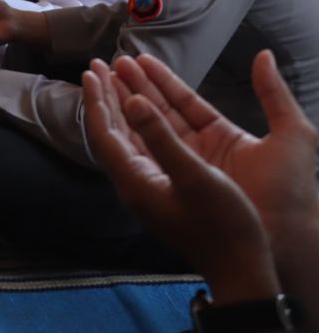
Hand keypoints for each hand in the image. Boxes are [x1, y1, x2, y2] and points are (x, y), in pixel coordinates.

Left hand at [82, 55, 296, 302]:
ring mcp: (149, 186)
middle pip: (111, 132)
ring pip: (128, 137)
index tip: (91, 71)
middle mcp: (135, 183)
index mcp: (134, 181)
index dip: (97, 100)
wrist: (241, 268)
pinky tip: (144, 110)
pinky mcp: (165, 188)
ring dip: (121, 105)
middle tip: (97, 64)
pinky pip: (145, 146)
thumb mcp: (194, 177)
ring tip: (117, 77)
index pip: (103, 133)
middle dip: (104, 97)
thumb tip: (130, 102)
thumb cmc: (222, 225)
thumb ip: (161, 138)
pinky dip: (141, 122)